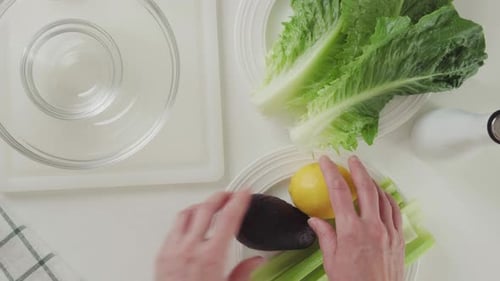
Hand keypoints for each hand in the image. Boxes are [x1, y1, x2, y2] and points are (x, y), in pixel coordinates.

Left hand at [156, 190, 263, 280]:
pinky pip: (173, 229)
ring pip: (186, 214)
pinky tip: (190, 225)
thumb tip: (256, 261)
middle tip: (229, 195)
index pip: (228, 219)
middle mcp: (190, 249)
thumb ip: (243, 274)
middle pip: (205, 209)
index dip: (238, 201)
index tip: (244, 193)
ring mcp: (172, 251)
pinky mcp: (161, 256)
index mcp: (211, 257)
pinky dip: (185, 220)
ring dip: (200, 206)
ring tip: (210, 205)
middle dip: (219, 197)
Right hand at [308, 156, 404, 280]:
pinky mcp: (398, 239)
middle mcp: (372, 227)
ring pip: (383, 197)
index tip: (325, 162)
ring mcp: (388, 232)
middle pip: (366, 188)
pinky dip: (388, 199)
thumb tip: (315, 221)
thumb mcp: (331, 261)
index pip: (338, 193)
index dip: (331, 173)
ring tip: (366, 175)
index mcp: (351, 231)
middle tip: (351, 159)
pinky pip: (395, 211)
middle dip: (357, 169)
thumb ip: (325, 236)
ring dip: (373, 182)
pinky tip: (383, 196)